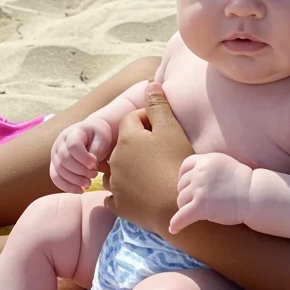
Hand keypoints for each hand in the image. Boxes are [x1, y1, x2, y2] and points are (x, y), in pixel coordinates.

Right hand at [49, 116, 113, 192]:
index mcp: (73, 133)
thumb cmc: (98, 136)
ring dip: (75, 180)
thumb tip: (91, 165)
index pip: (73, 146)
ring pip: (59, 171)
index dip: (83, 157)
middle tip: (95, 174)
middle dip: (81, 171)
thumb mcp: (103, 137)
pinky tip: (80, 190)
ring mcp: (55, 155)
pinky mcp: (55, 166)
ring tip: (89, 183)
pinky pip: (55, 178)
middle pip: (65, 160)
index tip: (95, 164)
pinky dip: (67, 187)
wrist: (91, 135)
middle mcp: (60, 143)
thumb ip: (98, 148)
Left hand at [104, 82, 192, 235]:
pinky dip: (122, 193)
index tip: (162, 129)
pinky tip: (136, 193)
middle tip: (160, 151)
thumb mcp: (171, 129)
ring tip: (148, 173)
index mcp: (127, 139)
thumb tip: (150, 84)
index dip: (146, 120)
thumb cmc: (176, 163)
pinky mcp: (119, 205)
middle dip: (137, 144)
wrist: (175, 205)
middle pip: (123, 144)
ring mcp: (115, 185)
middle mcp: (115, 160)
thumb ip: (158, 105)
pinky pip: (114, 196)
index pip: (131, 119)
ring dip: (127, 168)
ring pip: (115, 170)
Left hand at [170, 153, 252, 233]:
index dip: (183, 177)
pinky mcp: (200, 206)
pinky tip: (174, 229)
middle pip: (182, 185)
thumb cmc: (244, 183)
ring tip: (195, 213)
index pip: (185, 166)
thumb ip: (209, 167)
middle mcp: (200, 172)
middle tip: (196, 202)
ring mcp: (199, 189)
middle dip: (187, 194)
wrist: (254, 194)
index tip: (186, 186)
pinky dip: (176, 224)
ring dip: (186, 208)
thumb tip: (194, 175)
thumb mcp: (225, 165)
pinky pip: (181, 217)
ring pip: (181, 201)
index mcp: (206, 160)